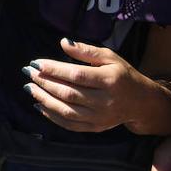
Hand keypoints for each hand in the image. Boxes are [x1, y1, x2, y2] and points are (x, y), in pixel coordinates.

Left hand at [24, 38, 151, 132]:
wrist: (141, 102)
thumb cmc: (122, 75)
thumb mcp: (109, 57)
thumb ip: (86, 51)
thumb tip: (63, 42)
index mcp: (110, 80)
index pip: (76, 75)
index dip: (54, 69)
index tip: (36, 63)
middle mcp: (105, 101)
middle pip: (69, 93)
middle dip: (45, 82)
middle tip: (28, 72)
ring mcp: (100, 117)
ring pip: (67, 111)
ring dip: (44, 99)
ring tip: (29, 88)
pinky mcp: (96, 127)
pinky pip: (70, 125)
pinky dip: (52, 116)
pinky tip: (39, 105)